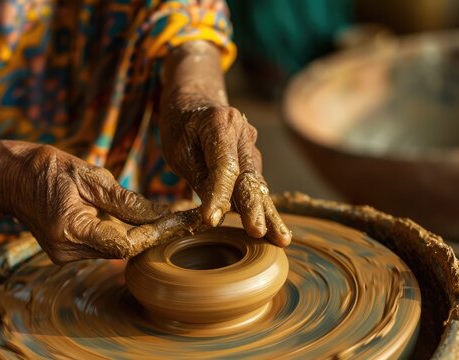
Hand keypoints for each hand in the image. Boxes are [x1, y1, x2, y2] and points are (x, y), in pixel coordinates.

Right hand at [0, 142, 205, 263]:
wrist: (10, 177)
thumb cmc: (47, 169)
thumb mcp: (89, 176)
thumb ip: (124, 200)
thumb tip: (161, 214)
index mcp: (71, 230)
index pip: (125, 243)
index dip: (156, 233)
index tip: (183, 220)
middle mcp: (67, 251)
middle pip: (123, 250)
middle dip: (155, 234)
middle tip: (187, 218)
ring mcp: (65, 255)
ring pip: (115, 249)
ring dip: (141, 234)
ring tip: (172, 218)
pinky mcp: (67, 252)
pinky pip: (103, 245)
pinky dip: (122, 233)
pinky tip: (141, 220)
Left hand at [160, 103, 290, 246]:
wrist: (195, 103)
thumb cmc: (182, 127)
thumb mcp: (179, 149)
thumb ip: (199, 177)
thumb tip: (215, 213)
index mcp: (221, 123)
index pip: (223, 165)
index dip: (218, 195)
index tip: (211, 220)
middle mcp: (244, 133)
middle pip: (249, 176)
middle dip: (254, 207)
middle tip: (258, 231)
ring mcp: (252, 147)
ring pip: (257, 184)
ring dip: (267, 213)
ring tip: (280, 239)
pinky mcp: (253, 161)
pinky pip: (256, 187)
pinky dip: (264, 209)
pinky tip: (277, 232)